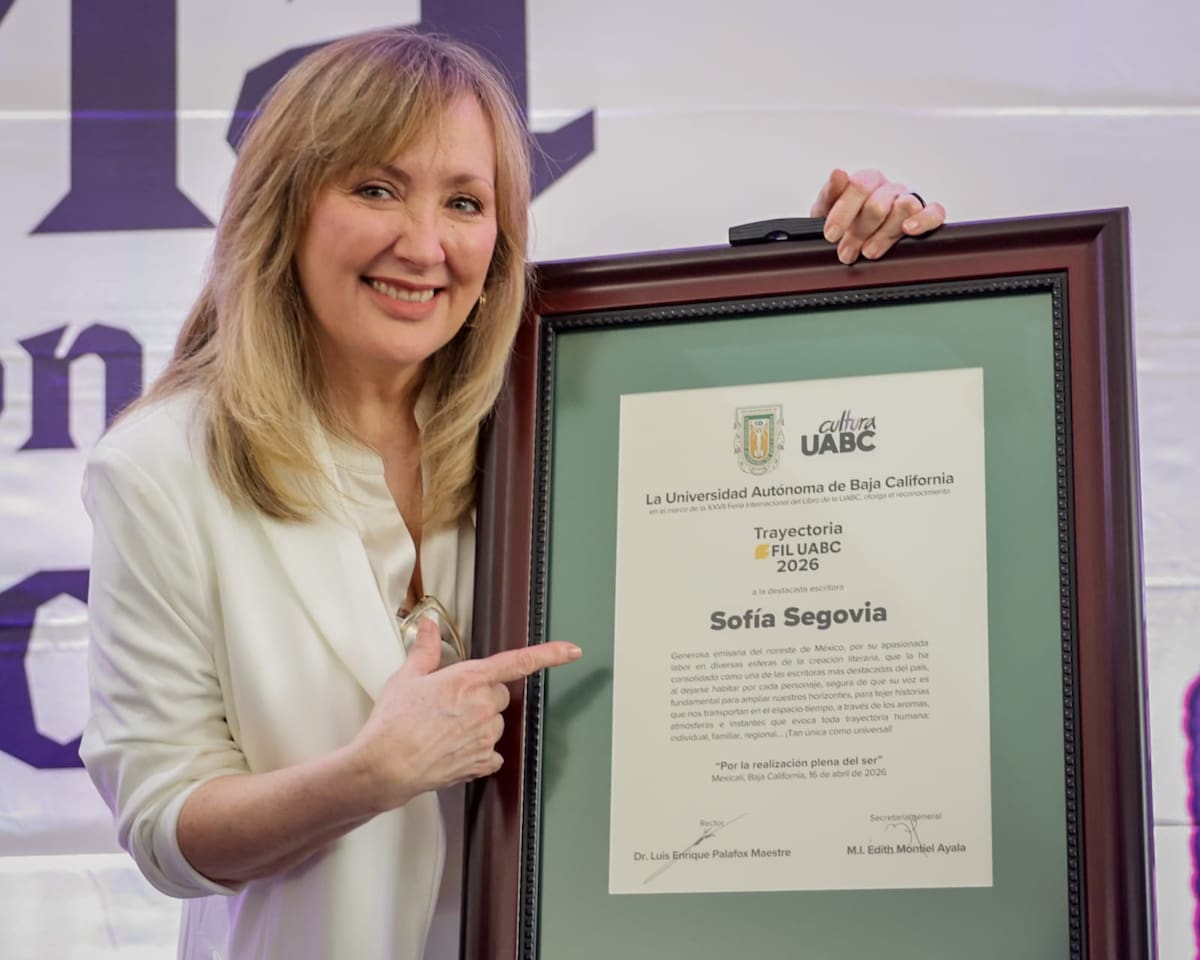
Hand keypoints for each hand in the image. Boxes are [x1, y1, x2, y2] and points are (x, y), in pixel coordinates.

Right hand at [352, 619, 581, 810]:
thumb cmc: (394, 722)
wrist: (385, 766)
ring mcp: (485, 736)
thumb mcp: (407, 677)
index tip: (572, 651)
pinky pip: (490, 754)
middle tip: (450, 705)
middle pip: (500, 696)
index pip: (518, 662)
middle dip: (482, 698)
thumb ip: (426, 649)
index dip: (549, 655)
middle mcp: (484, 706)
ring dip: (478, 725)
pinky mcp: (481, 762)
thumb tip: (431, 627)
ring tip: (444, 730)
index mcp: (470, 679)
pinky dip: (477, 752)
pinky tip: (452, 750)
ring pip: (495, 725)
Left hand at [810, 168, 945, 264]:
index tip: (832, 234)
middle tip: (846, 251)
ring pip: (905, 208)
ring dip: (884, 234)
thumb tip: (838, 173)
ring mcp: (909, 201)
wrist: (853, 241)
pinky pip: (935, 212)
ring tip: (869, 251)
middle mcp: (889, 189)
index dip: (843, 212)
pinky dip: (923, 220)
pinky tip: (908, 230)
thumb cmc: (843, 223)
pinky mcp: (927, 215)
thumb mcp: (826, 210)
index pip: (859, 187)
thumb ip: (830, 193)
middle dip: (859, 232)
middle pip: (878, 204)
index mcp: (867, 181)